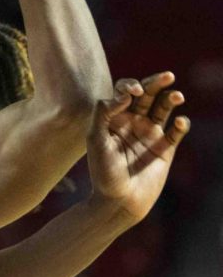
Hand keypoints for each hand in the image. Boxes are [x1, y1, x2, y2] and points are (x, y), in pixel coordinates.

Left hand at [87, 72, 189, 223]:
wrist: (119, 201)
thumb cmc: (103, 171)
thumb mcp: (95, 139)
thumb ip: (104, 113)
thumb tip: (124, 95)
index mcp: (113, 117)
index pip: (124, 92)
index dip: (129, 86)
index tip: (132, 93)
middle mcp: (132, 122)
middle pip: (147, 95)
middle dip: (156, 83)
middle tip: (168, 75)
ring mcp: (150, 134)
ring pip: (163, 109)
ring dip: (171, 99)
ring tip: (177, 96)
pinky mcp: (165, 148)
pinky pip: (176, 131)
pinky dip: (181, 124)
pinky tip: (180, 122)